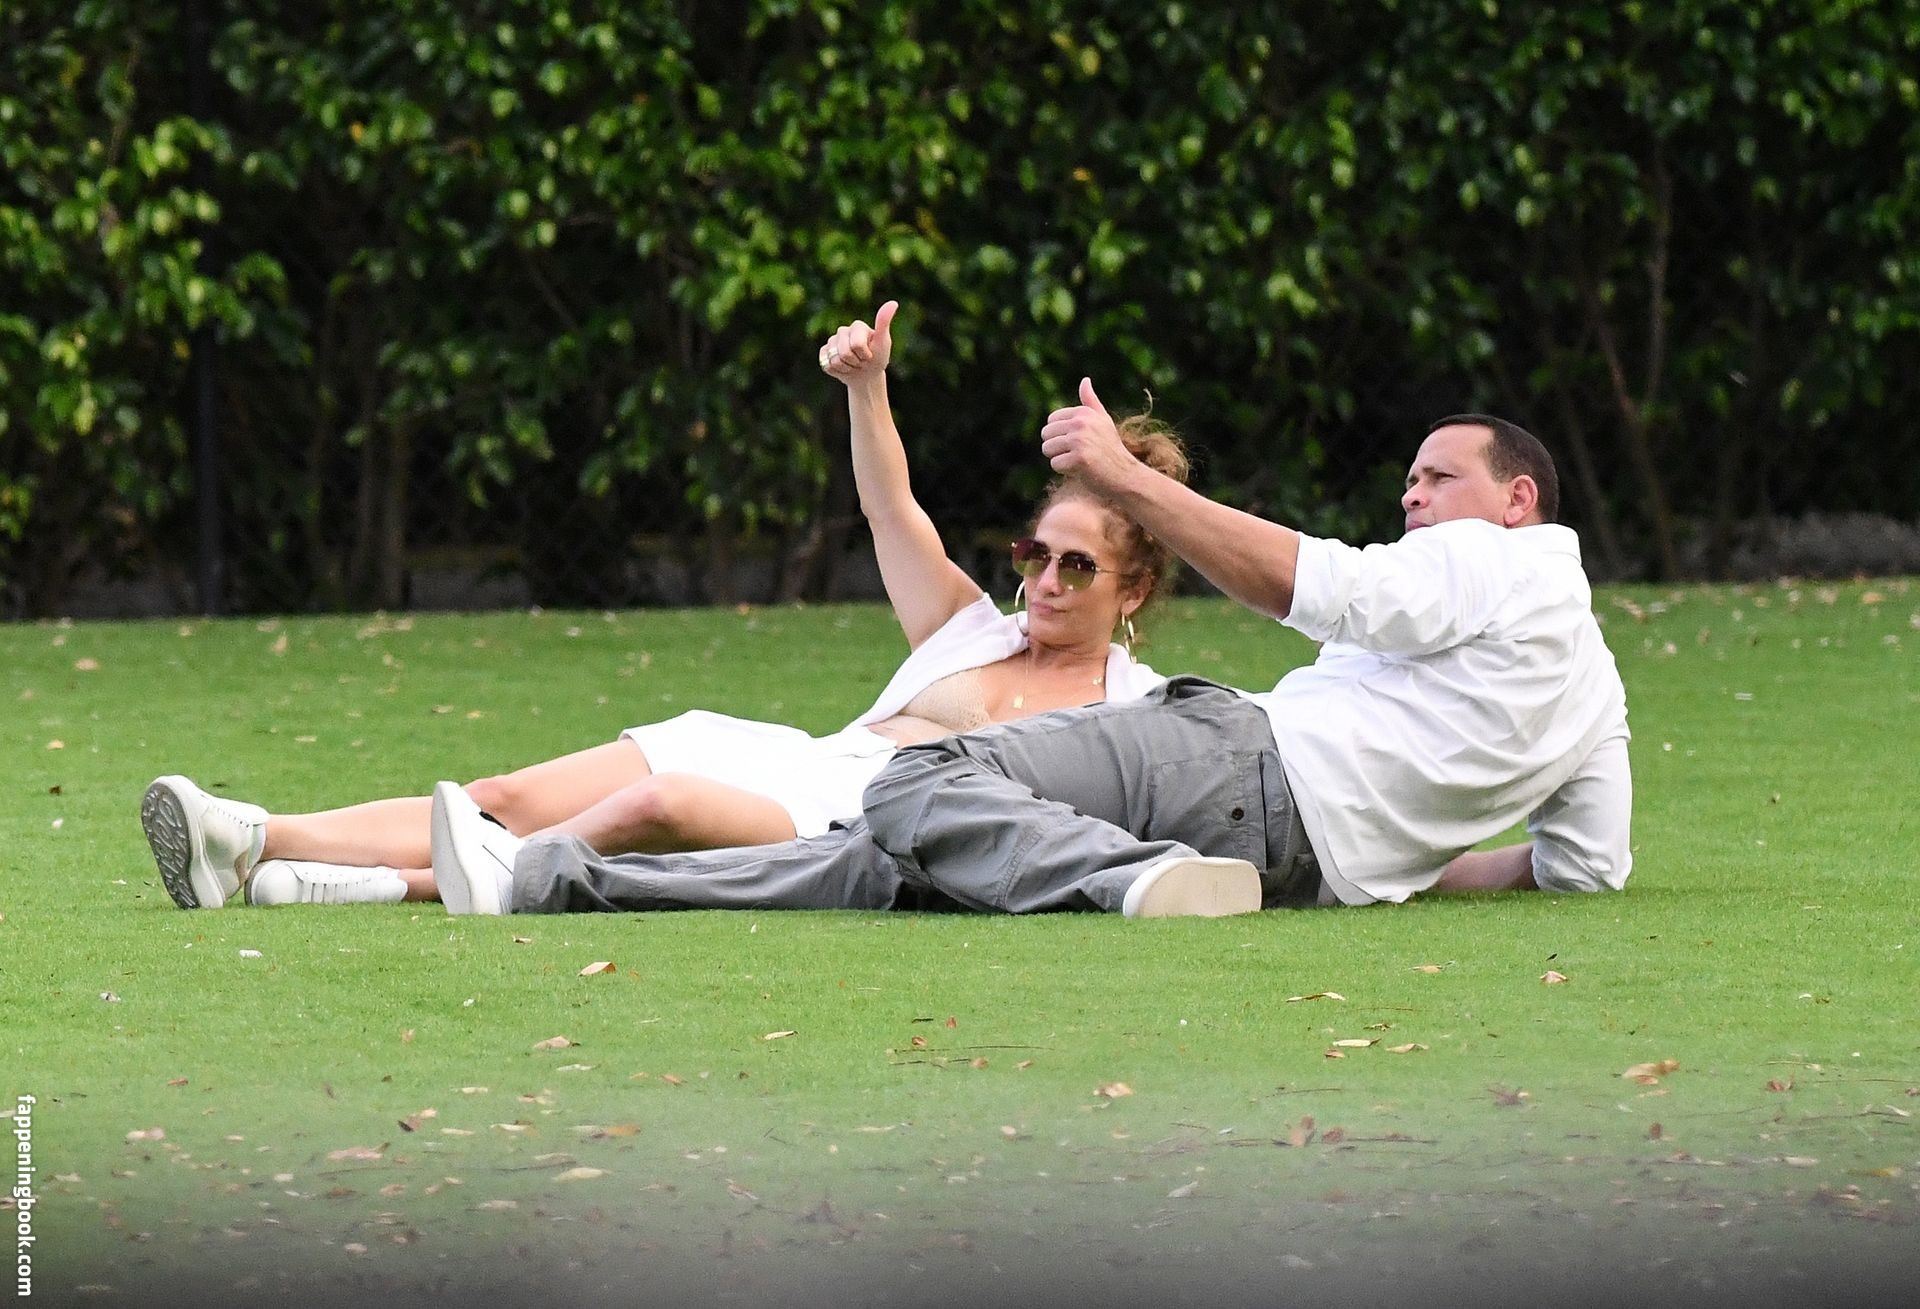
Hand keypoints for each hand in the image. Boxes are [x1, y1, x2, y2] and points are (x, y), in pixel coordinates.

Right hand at [818, 300, 897, 385]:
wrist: (867, 375)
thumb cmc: (878, 357)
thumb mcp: (883, 342)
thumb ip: (884, 322)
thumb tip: (893, 302)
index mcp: (857, 326)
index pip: (857, 344)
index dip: (865, 355)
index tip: (870, 354)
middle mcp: (843, 331)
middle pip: (844, 353)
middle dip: (855, 362)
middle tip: (862, 361)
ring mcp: (832, 341)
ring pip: (834, 360)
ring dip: (846, 368)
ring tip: (853, 364)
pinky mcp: (824, 352)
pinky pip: (826, 364)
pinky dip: (836, 371)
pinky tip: (844, 368)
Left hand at [1039, 377, 1141, 496]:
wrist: (1125, 475)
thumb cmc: (1111, 449)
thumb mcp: (1103, 421)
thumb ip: (1091, 402)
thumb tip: (1085, 380)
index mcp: (1084, 412)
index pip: (1051, 421)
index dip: (1060, 435)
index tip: (1079, 442)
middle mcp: (1081, 423)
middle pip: (1046, 435)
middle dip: (1057, 448)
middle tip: (1078, 453)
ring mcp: (1080, 440)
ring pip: (1047, 449)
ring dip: (1060, 459)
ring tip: (1079, 461)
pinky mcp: (1079, 458)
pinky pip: (1055, 464)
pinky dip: (1065, 471)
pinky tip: (1082, 470)